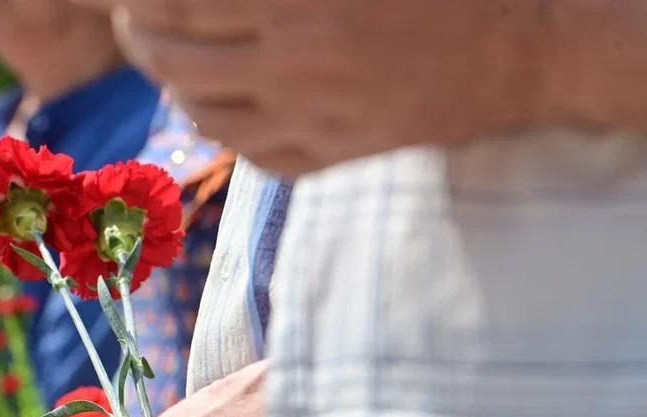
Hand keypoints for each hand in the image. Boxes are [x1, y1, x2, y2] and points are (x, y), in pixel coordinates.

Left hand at [86, 0, 551, 175]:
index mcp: (302, 4)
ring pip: (208, 119)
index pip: (187, 5)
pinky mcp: (336, 155)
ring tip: (167, 67)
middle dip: (141, 43)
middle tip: (133, 25)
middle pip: (180, 65)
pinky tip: (216, 111)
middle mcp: (297, 68)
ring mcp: (314, 121)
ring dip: (173, 90)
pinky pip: (255, 156)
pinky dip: (222, 135)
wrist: (527, 49)